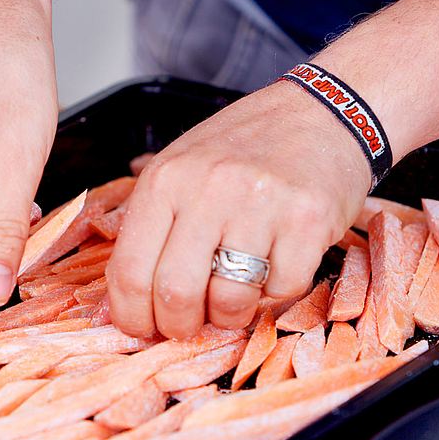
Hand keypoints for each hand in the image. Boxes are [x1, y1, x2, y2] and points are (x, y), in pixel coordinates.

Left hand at [106, 81, 371, 339]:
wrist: (321, 111)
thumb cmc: (244, 147)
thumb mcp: (180, 166)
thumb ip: (148, 226)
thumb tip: (116, 302)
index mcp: (165, 179)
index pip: (129, 270)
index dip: (132, 316)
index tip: (142, 328)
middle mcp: (208, 189)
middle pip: (176, 294)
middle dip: (179, 326)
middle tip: (190, 324)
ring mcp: (260, 204)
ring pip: (230, 301)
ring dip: (231, 314)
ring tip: (236, 293)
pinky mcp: (308, 220)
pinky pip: (283, 290)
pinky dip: (277, 293)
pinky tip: (276, 264)